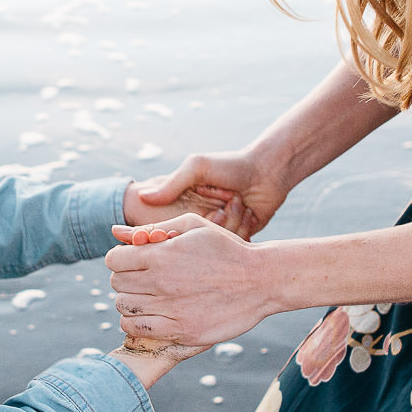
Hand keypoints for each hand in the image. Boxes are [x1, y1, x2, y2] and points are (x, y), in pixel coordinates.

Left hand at [105, 214, 281, 347]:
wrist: (261, 280)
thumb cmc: (226, 249)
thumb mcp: (192, 226)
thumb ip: (153, 228)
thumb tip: (115, 232)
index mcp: (161, 254)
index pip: (113, 259)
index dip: (120, 258)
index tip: (133, 261)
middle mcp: (162, 282)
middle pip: (116, 284)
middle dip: (124, 279)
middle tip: (142, 278)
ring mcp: (171, 309)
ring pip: (124, 308)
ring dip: (129, 301)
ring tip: (147, 297)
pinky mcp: (182, 331)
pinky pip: (138, 330)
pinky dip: (135, 323)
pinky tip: (149, 315)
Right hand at [134, 150, 290, 239]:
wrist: (268, 170)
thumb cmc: (231, 165)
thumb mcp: (197, 168)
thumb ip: (171, 184)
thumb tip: (143, 197)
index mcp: (187, 205)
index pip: (172, 228)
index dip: (179, 226)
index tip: (192, 214)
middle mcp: (202, 220)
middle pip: (195, 240)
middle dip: (209, 224)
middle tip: (222, 205)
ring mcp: (222, 231)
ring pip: (216, 245)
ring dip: (230, 222)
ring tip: (238, 201)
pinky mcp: (240, 237)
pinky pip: (235, 247)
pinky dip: (242, 229)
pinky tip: (248, 210)